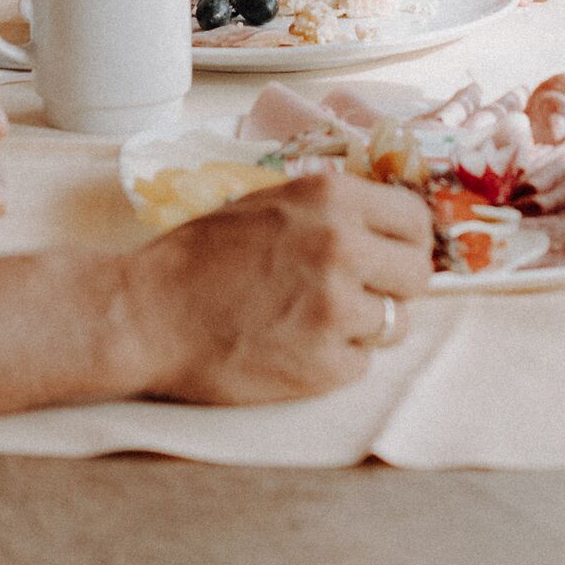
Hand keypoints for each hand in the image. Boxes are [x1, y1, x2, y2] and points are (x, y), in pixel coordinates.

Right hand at [125, 173, 434, 403]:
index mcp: (329, 199)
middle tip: (360, 294)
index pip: (414, 219)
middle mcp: (341, 248)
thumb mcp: (269, 202)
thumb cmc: (198, 256)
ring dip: (364, 325)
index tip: (392, 255)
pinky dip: (336, 360)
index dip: (406, 241)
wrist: (146, 314)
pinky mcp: (324, 366)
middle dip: (394, 285)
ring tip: (316, 321)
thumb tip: (387, 225)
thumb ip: (331, 210)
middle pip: (418, 274)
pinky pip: (362, 364)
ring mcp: (336, 310)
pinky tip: (296, 347)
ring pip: (396, 322)